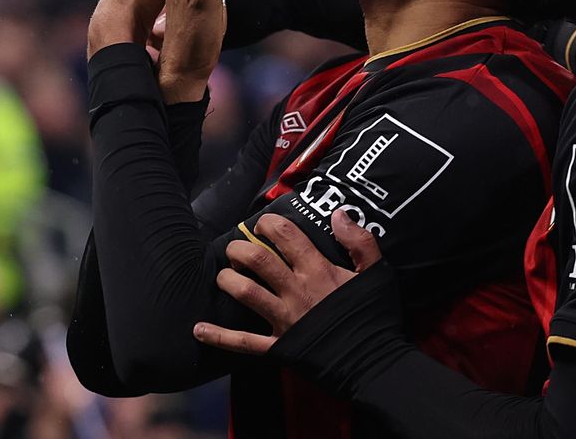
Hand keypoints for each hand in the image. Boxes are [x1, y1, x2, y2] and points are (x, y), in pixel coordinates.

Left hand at [192, 210, 381, 354]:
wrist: (374, 363)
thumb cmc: (376, 316)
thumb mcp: (377, 273)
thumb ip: (359, 241)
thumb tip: (339, 213)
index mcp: (318, 271)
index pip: (286, 236)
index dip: (269, 223)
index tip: (264, 223)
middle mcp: (296, 291)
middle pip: (257, 260)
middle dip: (240, 248)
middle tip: (238, 248)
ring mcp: (284, 320)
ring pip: (245, 292)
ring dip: (228, 280)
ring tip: (226, 275)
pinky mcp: (278, 347)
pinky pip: (243, 342)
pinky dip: (218, 336)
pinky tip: (198, 329)